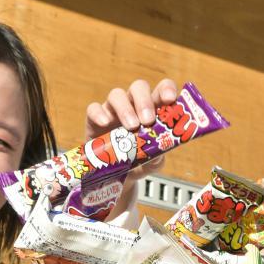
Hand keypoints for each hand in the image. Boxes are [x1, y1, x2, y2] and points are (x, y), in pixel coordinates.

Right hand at [85, 79, 178, 216]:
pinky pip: (94, 109)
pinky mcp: (95, 119)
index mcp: (153, 109)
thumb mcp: (152, 162)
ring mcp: (113, 110)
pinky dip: (99, 113)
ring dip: (125, 109)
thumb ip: (157, 157)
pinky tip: (105, 124)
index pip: (161, 89)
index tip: (169, 99)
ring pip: (117, 94)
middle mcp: (133, 104)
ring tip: (131, 127)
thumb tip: (159, 154)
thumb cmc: (138, 161)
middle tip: (148, 120)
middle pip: (138, 87)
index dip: (166, 89)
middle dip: (144, 101)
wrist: (116, 176)